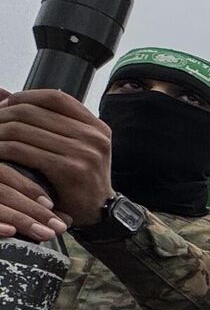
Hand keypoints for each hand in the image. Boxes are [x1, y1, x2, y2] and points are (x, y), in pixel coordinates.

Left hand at [0, 88, 111, 235]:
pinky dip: (3, 150)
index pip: (55, 97)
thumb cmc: (81, 181)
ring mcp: (84, 152)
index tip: (7, 106)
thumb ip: (53, 125)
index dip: (25, 97)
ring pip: (24, 130)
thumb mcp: (78, 148)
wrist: (100, 214)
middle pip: (34, 112)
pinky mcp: (70, 169)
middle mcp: (93, 136)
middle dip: (3, 115)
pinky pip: (24, 151)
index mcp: (96, 127)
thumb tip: (7, 96)